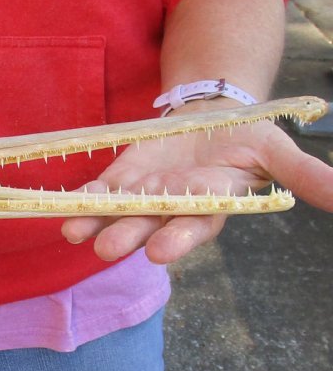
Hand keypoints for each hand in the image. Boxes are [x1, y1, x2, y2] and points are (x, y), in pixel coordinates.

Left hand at [61, 104, 332, 263]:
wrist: (208, 118)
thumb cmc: (243, 139)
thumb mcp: (274, 150)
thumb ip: (302, 174)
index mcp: (209, 206)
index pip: (193, 227)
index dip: (177, 239)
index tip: (160, 252)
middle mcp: (172, 209)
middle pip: (148, 226)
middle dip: (128, 236)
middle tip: (106, 250)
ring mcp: (144, 196)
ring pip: (119, 214)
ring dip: (96, 223)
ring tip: (73, 233)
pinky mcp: (123, 179)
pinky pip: (101, 192)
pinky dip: (85, 198)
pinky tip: (67, 205)